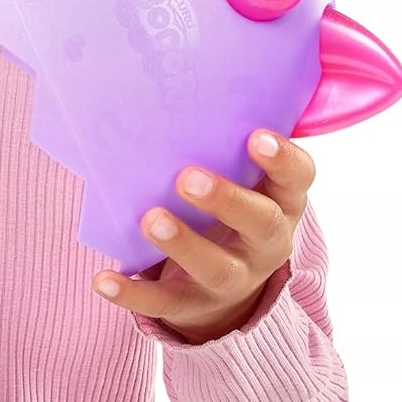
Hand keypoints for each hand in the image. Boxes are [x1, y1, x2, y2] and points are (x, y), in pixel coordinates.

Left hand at [92, 130, 314, 343]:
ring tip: (151, 219)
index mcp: (281, 202)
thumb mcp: (241, 183)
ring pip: (216, 267)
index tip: (257, 136)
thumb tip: (172, 97)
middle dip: (226, 200)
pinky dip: (133, 294)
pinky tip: (103, 279)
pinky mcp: (193, 304)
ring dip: (183, 243)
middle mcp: (265, 244)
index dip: (283, 159)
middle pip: (260, 223)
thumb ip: (223, 148)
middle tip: (188, 177)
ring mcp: (233, 279)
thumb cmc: (227, 212)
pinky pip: (165, 303)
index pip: (298, 178)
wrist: (226, 291)